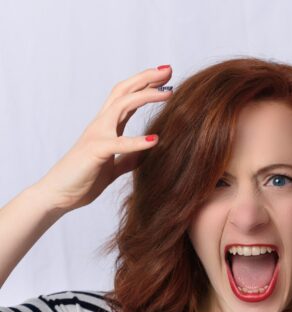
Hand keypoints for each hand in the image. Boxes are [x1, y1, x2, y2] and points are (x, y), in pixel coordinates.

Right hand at [35, 66, 172, 211]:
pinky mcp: (95, 151)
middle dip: (146, 78)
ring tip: (168, 95)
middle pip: (124, 91)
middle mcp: (101, 125)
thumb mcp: (112, 167)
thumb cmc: (82, 179)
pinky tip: (155, 140)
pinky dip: (137, 141)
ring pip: (121, 105)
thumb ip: (128, 158)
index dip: (145, 85)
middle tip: (169, 70)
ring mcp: (97, 135)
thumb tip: (146, 152)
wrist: (57, 196)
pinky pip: (118, 144)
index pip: (127, 97)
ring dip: (146, 97)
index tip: (166, 78)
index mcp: (106, 127)